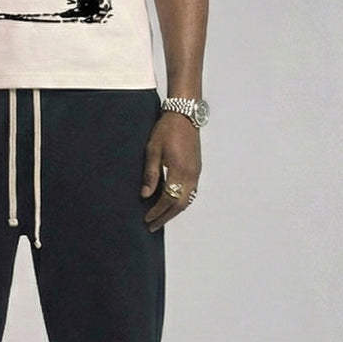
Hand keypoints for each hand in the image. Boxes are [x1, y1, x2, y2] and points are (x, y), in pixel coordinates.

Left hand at [140, 111, 200, 232]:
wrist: (184, 116)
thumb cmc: (166, 130)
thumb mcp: (153, 150)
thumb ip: (150, 174)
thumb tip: (145, 195)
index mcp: (179, 170)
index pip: (168, 199)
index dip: (157, 211)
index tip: (147, 218)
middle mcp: (191, 175)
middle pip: (180, 205)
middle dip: (165, 217)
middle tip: (152, 226)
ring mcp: (196, 173)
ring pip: (187, 200)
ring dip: (174, 211)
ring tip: (160, 218)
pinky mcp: (197, 169)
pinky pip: (191, 192)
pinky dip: (181, 202)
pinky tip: (172, 203)